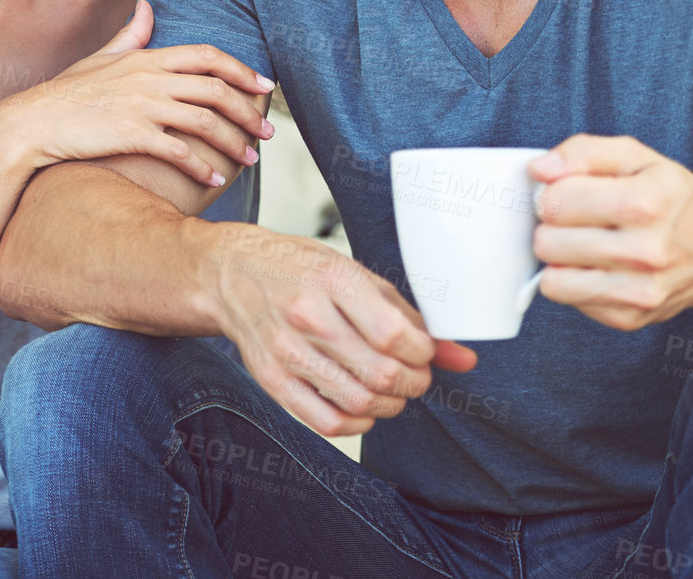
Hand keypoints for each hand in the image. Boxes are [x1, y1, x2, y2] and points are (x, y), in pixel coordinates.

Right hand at [0, 0, 275, 185]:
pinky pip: (179, 151)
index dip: (242, 70)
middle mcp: (149, 78)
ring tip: (250, 159)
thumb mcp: (101, 58)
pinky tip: (215, 181)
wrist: (32, 123)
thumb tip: (148, 6)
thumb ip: (131, 35)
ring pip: (204, 121)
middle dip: (248, 111)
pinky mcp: (131, 134)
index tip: (265, 87)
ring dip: (233, 141)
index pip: (207, 55)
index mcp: (147, 57)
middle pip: (216, 89)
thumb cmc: (66, 93)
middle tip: (268, 131)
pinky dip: (201, 167)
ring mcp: (141, 106)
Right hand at [207, 226, 478, 436]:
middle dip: (414, 383)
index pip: (395, 333)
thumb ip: (409, 314)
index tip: (425, 352)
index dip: (424, 353)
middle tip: (415, 376)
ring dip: (391, 404)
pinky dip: (358, 423)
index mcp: (334, 279)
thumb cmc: (298, 268)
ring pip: (359, 401)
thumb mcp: (357, 275)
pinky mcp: (271, 379)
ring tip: (392, 390)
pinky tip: (364, 408)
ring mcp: (286, 350)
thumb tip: (460, 357)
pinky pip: (326, 421)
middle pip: (381, 373)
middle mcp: (308, 315)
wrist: (232, 273)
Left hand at [526, 135, 692, 329]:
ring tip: (585, 242)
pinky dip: (575, 281)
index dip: (553, 192)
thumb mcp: (637, 157)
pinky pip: (568, 299)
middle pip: (547, 242)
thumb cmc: (672, 198)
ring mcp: (639, 291)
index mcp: (644, 203)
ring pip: (551, 279)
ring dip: (560, 258)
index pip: (556, 200)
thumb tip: (540, 169)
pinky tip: (600, 266)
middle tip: (577, 219)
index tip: (568, 191)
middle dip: (553, 226)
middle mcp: (645, 252)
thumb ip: (584, 152)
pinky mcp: (629, 318)